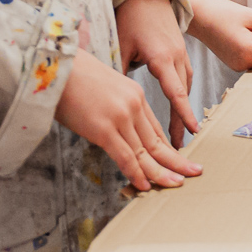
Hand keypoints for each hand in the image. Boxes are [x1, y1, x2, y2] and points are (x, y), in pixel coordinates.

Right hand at [55, 48, 202, 191]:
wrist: (56, 66)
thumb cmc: (73, 77)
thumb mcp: (105, 89)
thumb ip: (115, 108)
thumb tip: (112, 128)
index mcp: (136, 95)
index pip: (154, 128)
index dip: (167, 147)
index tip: (178, 159)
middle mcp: (134, 106)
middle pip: (157, 140)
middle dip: (177, 160)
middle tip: (194, 172)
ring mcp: (121, 117)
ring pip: (145, 152)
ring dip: (161, 172)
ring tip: (177, 184)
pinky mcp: (104, 129)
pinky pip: (125, 156)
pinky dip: (136, 173)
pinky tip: (145, 185)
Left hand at [114, 0, 198, 146]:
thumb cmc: (132, 17)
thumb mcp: (121, 45)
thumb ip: (119, 71)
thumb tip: (110, 98)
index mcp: (162, 57)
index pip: (175, 91)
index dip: (183, 113)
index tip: (192, 131)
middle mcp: (176, 56)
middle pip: (183, 93)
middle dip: (183, 119)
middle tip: (181, 144)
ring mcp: (180, 52)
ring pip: (186, 85)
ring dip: (183, 108)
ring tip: (180, 131)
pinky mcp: (179, 50)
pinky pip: (185, 75)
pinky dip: (182, 93)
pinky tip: (178, 104)